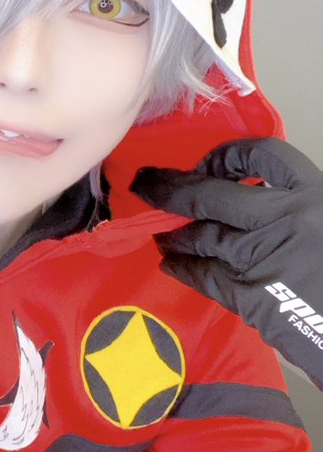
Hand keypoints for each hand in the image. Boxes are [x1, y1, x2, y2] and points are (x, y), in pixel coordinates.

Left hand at [131, 138, 322, 388]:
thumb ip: (301, 205)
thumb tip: (259, 195)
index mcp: (314, 193)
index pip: (263, 155)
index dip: (227, 156)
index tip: (208, 165)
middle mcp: (285, 217)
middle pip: (212, 194)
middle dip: (171, 187)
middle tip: (145, 183)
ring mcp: (263, 256)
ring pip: (202, 235)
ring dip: (174, 232)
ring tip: (159, 231)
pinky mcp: (250, 296)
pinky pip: (205, 275)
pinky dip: (184, 268)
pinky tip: (170, 264)